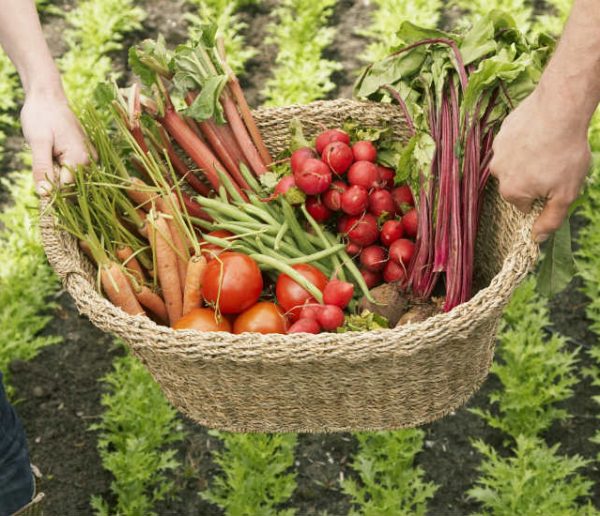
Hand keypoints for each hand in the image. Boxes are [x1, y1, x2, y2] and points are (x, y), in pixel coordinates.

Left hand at [20, 87, 89, 195]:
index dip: (50, 190)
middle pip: (71, 187)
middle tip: (42, 162)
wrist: (48, 96)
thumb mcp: (37, 142)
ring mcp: (90, 158)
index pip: (67, 189)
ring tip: (48, 155)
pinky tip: (53, 155)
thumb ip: (42, 169)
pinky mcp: (85, 156)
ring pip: (72, 181)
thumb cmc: (42, 116)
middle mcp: (91, 161)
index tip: (38, 185)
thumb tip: (44, 194)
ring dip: (57, 175)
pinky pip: (74, 172)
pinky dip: (61, 169)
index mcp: (81, 159)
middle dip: (54, 183)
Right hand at [490, 88, 590, 241]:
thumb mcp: (565, 194)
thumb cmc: (564, 154)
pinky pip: (513, 142)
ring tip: (550, 147)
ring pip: (514, 162)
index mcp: (511, 191)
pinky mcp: (503, 131)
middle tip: (555, 164)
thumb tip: (537, 239)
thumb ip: (550, 220)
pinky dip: (526, 141)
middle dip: (532, 178)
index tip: (555, 183)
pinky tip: (543, 133)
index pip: (524, 204)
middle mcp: (498, 172)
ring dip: (528, 158)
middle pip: (516, 183)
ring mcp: (498, 150)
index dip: (542, 196)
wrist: (558, 109)